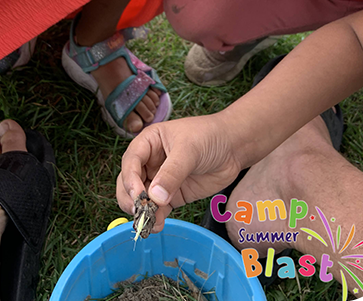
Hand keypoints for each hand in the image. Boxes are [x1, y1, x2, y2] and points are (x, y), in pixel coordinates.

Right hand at [117, 114, 242, 231]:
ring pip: (141, 198)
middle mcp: (150, 161)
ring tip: (150, 223)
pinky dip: (155, 218)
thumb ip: (172, 173)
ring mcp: (160, 179)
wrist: (233, 147)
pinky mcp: (172, 195)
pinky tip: (158, 225)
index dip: (130, 178)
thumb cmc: (209, 136)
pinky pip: (157, 208)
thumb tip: (155, 197)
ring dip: (142, 212)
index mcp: (148, 142)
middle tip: (138, 211)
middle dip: (131, 197)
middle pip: (129, 181)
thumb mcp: (189, 150)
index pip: (131, 160)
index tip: (138, 195)